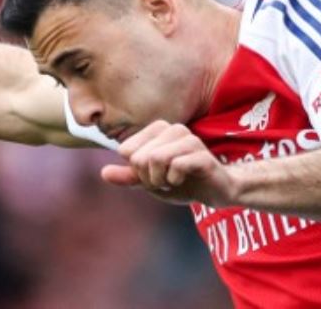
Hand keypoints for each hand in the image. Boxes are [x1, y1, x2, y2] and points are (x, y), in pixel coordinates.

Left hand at [100, 121, 236, 207]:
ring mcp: (189, 140)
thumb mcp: (151, 182)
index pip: (127, 150)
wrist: (217, 191)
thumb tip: (103, 173)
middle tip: (165, 181)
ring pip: (155, 159)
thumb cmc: (184, 182)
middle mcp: (174, 129)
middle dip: (149, 178)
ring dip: (161, 180)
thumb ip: (128, 177)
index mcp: (159, 130)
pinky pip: (175, 166)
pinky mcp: (202, 154)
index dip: (137, 171)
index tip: (154, 175)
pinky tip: (184, 180)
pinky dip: (174, 180)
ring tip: (173, 181)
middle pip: (140, 157)